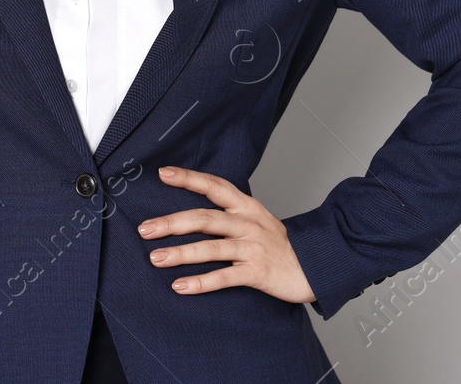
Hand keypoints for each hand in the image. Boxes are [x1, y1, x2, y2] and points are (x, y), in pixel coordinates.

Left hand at [137, 166, 315, 303]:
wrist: (315, 266)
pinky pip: (224, 277)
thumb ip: (229, 213)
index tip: (163, 173)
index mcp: (246, 207)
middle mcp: (248, 224)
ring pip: (211, 248)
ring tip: (155, 258)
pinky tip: (180, 286)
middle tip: (144, 229)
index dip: (189, 179)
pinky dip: (201, 282)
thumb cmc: (279, 244)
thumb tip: (191, 212)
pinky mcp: (257, 273)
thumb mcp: (257, 219)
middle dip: (172, 223)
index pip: (214, 186)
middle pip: (205, 218)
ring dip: (180, 253)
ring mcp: (253, 248)